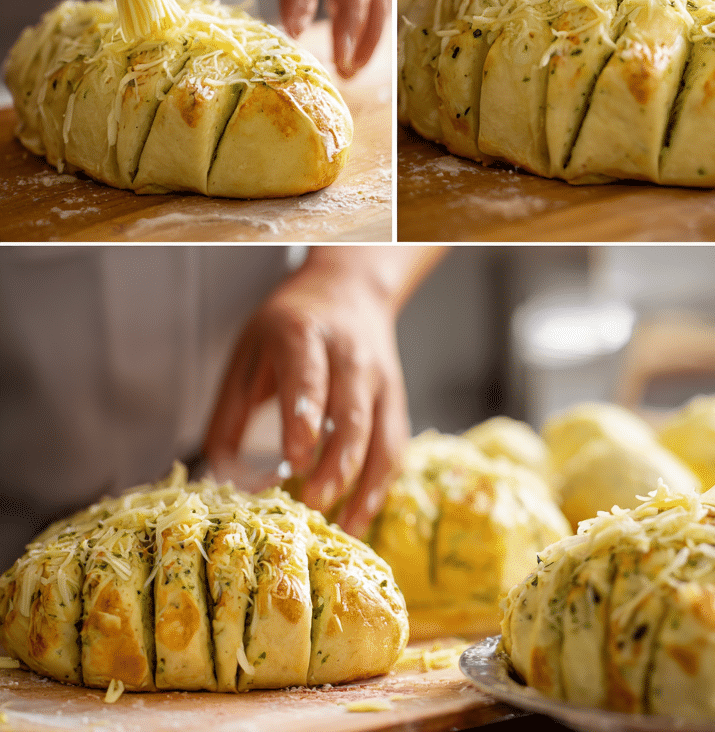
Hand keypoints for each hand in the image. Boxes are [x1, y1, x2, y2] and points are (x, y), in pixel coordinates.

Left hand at [203, 254, 409, 538]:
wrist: (350, 287)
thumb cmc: (290, 324)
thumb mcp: (250, 349)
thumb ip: (231, 410)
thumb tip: (218, 476)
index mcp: (305, 334)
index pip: (309, 374)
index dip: (304, 415)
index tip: (294, 457)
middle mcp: (350, 354)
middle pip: (352, 412)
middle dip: (337, 461)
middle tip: (315, 503)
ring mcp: (379, 378)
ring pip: (382, 435)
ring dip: (365, 485)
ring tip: (343, 528)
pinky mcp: (395, 399)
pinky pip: (395, 446)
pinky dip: (381, 486)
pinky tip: (360, 518)